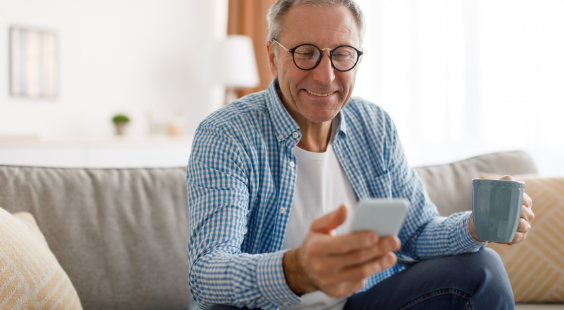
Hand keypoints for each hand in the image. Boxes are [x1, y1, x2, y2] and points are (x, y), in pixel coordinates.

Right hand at [283, 204, 400, 297]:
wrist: (303, 270)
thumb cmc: (315, 244)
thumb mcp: (317, 228)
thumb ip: (332, 218)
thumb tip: (346, 207)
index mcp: (317, 248)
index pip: (341, 245)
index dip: (359, 240)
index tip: (376, 234)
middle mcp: (322, 267)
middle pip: (356, 258)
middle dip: (378, 249)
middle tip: (394, 241)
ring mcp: (330, 282)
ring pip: (361, 273)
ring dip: (379, 264)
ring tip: (391, 255)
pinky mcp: (337, 292)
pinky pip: (358, 283)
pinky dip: (369, 274)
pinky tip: (378, 264)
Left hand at [469, 175, 533, 244]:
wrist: (482, 222)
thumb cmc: (489, 204)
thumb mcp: (493, 191)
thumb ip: (501, 183)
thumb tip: (509, 178)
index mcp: (523, 202)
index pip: (526, 201)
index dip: (520, 201)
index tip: (507, 202)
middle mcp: (527, 214)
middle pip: (527, 214)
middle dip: (517, 214)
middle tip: (503, 213)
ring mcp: (525, 226)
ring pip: (524, 226)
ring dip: (514, 226)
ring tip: (502, 225)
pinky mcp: (520, 236)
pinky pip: (518, 238)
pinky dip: (511, 237)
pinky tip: (504, 237)